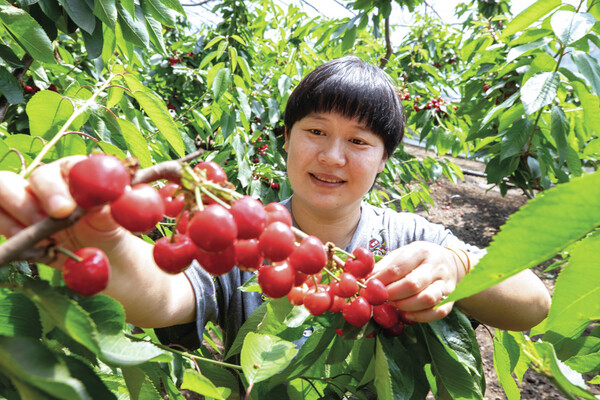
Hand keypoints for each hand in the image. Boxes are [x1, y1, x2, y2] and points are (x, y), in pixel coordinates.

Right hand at [0, 157, 125, 266]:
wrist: (98, 251)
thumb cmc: (107, 227)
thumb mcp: (116, 219)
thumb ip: (114, 206)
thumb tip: (120, 194)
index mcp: (74, 171)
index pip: (62, 168)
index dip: (57, 187)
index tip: (65, 210)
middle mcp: (46, 180)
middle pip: (26, 177)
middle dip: (30, 201)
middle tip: (47, 223)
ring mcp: (25, 198)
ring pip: (1, 191)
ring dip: (16, 216)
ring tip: (45, 240)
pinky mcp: (11, 217)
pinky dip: (9, 230)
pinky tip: (35, 247)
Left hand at [369, 241, 463, 322]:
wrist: (451, 263)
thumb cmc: (418, 260)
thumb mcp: (401, 254)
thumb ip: (383, 266)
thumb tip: (362, 279)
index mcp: (420, 251)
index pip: (397, 268)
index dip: (380, 281)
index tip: (368, 288)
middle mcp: (435, 266)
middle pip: (412, 284)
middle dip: (392, 295)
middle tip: (381, 299)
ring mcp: (445, 283)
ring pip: (427, 299)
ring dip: (406, 306)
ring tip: (393, 306)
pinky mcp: (451, 298)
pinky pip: (438, 311)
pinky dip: (421, 317)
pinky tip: (407, 315)